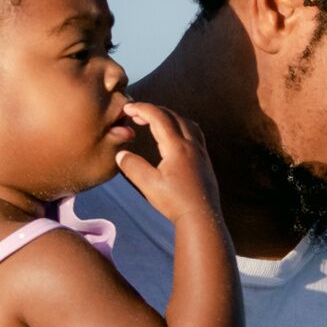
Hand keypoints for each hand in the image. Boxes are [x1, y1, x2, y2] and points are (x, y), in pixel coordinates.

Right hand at [115, 101, 221, 222]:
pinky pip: (195, 134)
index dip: (142, 109)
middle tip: (136, 114)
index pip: (159, 117)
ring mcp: (201, 153)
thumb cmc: (175, 202)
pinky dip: (181, 127)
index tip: (128, 107)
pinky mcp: (205, 162)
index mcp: (177, 147)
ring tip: (155, 122)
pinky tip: (175, 139)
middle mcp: (192, 145)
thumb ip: (133, 166)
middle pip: (173, 116)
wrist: (202, 218)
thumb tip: (121, 154)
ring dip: (170, 117)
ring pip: (187, 123)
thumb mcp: (148, 184)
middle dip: (153, 111)